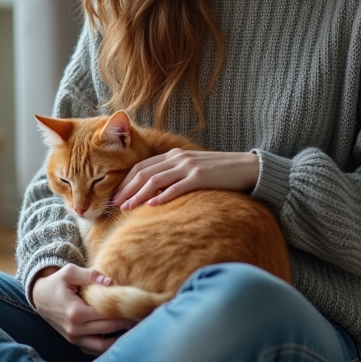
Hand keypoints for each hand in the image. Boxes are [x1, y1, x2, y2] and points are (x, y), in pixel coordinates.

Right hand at [31, 264, 137, 354]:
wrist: (39, 297)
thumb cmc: (56, 282)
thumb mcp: (69, 272)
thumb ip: (90, 275)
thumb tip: (110, 282)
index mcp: (75, 312)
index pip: (107, 315)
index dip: (125, 312)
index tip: (140, 308)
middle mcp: (75, 329)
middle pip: (109, 330)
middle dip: (128, 324)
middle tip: (145, 318)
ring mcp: (74, 339)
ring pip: (103, 347)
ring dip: (120, 340)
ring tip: (135, 329)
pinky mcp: (74, 342)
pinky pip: (94, 350)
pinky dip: (108, 347)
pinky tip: (120, 337)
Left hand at [113, 149, 259, 209]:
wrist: (246, 168)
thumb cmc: (218, 172)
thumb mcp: (192, 168)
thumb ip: (174, 175)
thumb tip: (153, 192)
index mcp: (174, 155)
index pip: (141, 166)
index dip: (125, 180)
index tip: (115, 195)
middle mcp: (178, 158)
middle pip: (144, 172)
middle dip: (126, 188)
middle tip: (114, 204)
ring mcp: (188, 166)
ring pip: (155, 179)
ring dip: (138, 194)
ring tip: (127, 207)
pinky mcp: (200, 177)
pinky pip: (177, 187)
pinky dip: (162, 196)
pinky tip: (152, 205)